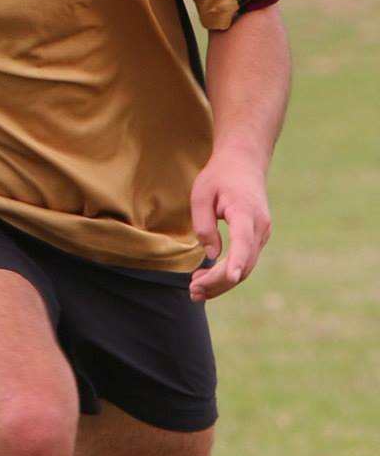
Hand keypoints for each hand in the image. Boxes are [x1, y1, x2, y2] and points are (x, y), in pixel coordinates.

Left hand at [188, 150, 270, 299]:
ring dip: (222, 282)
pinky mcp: (258, 237)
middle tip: (192, 293)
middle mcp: (260, 227)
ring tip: (195, 291)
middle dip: (218, 282)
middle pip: (243, 264)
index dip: (235, 263)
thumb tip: (211, 255)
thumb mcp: (201, 196)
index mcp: (246, 214)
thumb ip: (204, 226)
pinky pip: (245, 260)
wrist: (244, 162)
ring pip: (246, 267)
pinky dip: (228, 273)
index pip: (243, 243)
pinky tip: (206, 278)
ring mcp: (263, 233)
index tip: (229, 277)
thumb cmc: (219, 177)